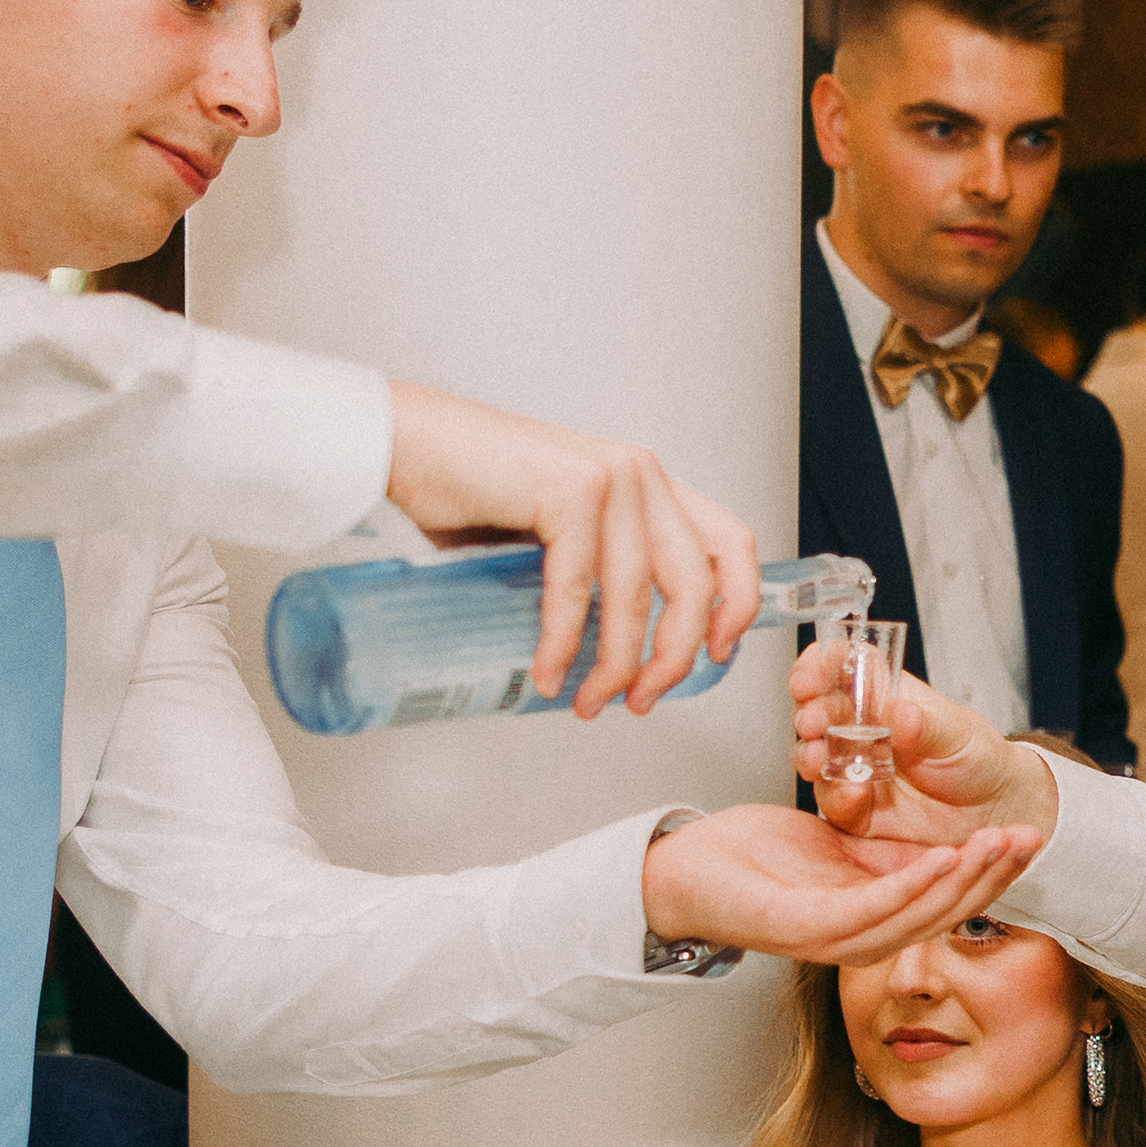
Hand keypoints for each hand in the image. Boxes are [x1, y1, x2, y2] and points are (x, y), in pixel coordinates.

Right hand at [382, 382, 760, 716]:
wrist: (406, 445)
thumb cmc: (471, 492)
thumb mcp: (557, 535)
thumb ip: (595, 575)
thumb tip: (611, 656)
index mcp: (649, 485)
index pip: (731, 544)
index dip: (739, 606)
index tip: (715, 656)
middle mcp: (640, 475)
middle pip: (695, 584)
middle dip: (674, 658)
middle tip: (641, 700)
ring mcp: (609, 478)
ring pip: (636, 596)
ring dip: (616, 664)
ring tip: (588, 702)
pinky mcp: (568, 490)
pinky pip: (578, 587)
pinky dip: (564, 641)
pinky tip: (549, 672)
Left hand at [641, 804, 1042, 965]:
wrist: (680, 871)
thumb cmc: (751, 858)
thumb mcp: (835, 840)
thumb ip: (882, 846)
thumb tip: (932, 832)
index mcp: (869, 913)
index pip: (945, 899)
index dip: (991, 872)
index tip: (1029, 837)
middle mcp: (858, 936)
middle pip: (943, 913)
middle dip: (993, 876)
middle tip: (1032, 838)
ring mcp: (832, 938)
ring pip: (916, 914)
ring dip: (965, 880)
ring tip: (998, 845)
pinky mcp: (803, 928)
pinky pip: (871, 908)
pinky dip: (912, 883)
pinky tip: (944, 856)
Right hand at [790, 643, 1063, 847]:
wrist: (991, 810)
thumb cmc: (977, 758)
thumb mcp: (959, 733)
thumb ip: (927, 725)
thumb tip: (899, 711)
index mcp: (883, 694)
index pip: (841, 666)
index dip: (818, 666)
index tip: (809, 678)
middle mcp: (861, 728)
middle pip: (816, 709)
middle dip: (807, 713)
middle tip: (813, 722)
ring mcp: (853, 766)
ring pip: (812, 755)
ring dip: (809, 754)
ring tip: (819, 759)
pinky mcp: (855, 806)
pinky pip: (833, 800)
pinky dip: (837, 795)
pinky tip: (852, 792)